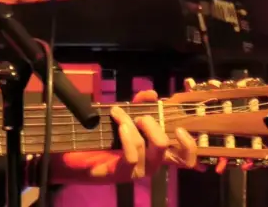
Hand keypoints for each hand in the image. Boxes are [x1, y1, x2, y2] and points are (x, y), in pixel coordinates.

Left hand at [50, 90, 198, 183]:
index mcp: (157, 151)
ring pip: (148, 148)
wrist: (78, 155)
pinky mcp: (123, 173)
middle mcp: (152, 163)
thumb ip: (140, 104)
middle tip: (139, 116)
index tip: (181, 129)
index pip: (185, 158)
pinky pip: (132, 157)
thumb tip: (153, 93)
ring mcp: (139, 170)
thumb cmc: (106, 136)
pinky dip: (127, 137)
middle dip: (153, 125)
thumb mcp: (125, 116)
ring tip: (119, 114)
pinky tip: (120, 126)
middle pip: (165, 146)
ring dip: (133, 125)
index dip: (190, 146)